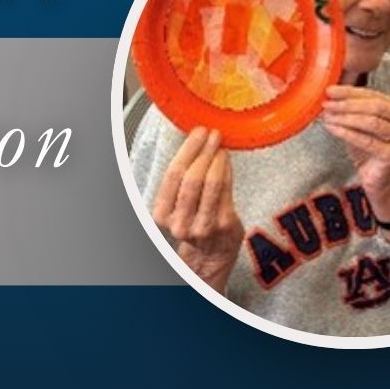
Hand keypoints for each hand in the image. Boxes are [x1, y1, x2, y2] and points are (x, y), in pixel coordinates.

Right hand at [151, 127, 244, 292]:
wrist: (209, 256)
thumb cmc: (192, 223)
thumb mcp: (176, 206)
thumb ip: (181, 181)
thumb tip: (194, 143)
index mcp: (162, 214)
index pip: (173, 175)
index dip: (187, 150)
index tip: (197, 133)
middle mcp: (180, 222)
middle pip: (192, 177)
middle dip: (203, 150)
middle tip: (211, 135)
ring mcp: (204, 225)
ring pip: (211, 183)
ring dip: (217, 158)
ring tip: (219, 145)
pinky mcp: (224, 225)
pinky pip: (227, 190)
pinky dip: (227, 170)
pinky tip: (226, 161)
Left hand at [321, 86, 389, 239]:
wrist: (377, 181)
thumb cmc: (368, 150)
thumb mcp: (360, 124)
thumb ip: (352, 108)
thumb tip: (329, 94)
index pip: (375, 95)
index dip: (350, 92)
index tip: (330, 90)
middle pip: (376, 106)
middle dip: (348, 103)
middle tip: (327, 103)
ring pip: (372, 122)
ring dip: (345, 117)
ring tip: (326, 116)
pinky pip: (367, 141)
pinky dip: (346, 133)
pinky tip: (331, 128)